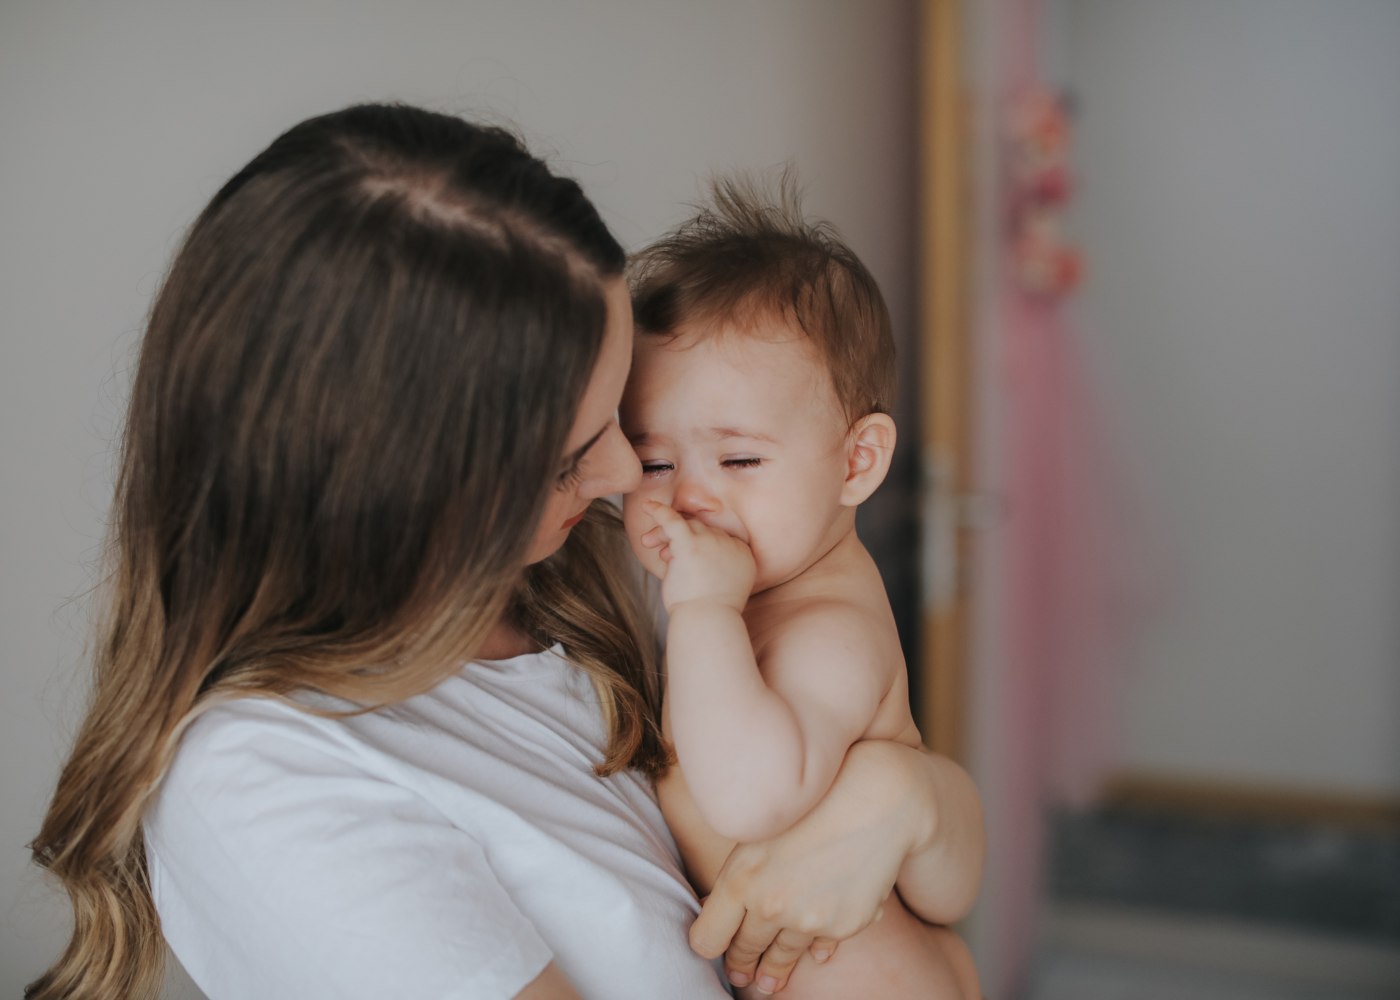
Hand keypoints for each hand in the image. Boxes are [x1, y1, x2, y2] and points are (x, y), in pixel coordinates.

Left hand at [640, 500, 755, 611]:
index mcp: (743, 554)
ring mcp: (711, 542)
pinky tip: (646, 506)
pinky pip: (672, 520)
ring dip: (667, 534)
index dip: (702, 544)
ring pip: (686, 526)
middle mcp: (730, 544)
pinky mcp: (690, 545)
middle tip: (663, 554)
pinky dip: (659, 512)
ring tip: (650, 544)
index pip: (720, 537)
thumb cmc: (710, 611)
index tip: (689, 561)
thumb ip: (714, 565)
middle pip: (702, 528)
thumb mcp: (723, 586)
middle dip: (682, 538)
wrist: (706, 622)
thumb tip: (687, 554)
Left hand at [690, 741, 927, 993]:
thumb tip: (717, 910)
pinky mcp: (842, 925)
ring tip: (768, 982)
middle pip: (744, 949)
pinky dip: (815, 950)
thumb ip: (738, 875)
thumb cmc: (811, 803)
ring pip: (782, 956)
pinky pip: (821, 947)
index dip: (708, 944)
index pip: (707, 938)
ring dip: (773, 971)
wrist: (874, 799)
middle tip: (739, 974)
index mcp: (740, 879)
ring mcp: (808, 920)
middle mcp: (770, 905)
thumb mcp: (759, 832)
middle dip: (740, 963)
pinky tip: (813, 956)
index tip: (713, 946)